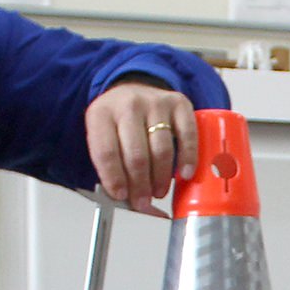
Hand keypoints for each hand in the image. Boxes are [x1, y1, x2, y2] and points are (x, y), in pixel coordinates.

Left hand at [86, 78, 198, 213]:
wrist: (135, 88)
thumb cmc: (119, 120)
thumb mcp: (104, 136)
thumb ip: (111, 164)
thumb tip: (127, 199)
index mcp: (102, 114)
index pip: (106, 152)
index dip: (114, 178)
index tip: (121, 195)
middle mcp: (128, 105)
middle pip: (136, 154)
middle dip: (140, 185)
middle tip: (142, 201)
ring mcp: (155, 103)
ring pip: (161, 150)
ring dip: (160, 178)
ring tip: (158, 191)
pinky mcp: (179, 104)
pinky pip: (187, 136)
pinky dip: (188, 158)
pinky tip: (184, 173)